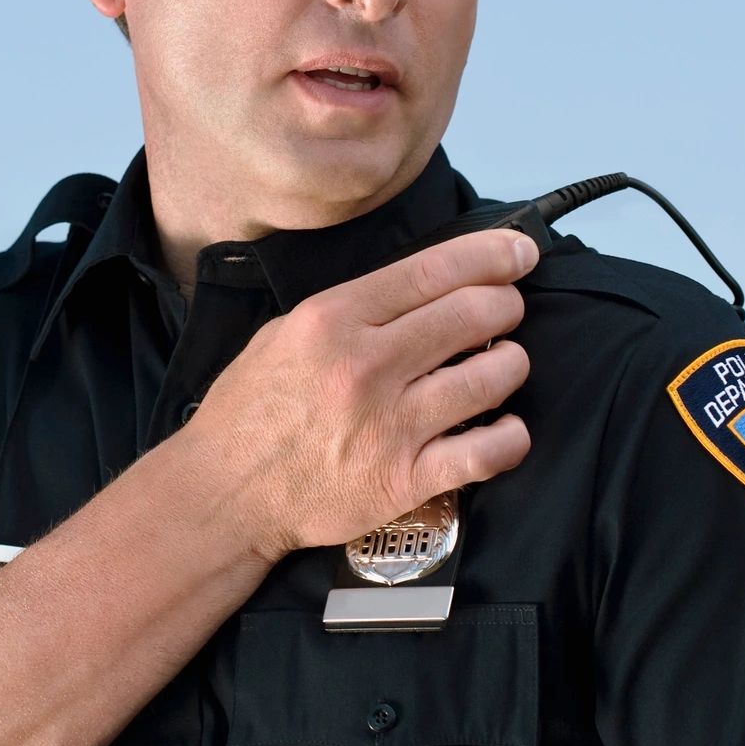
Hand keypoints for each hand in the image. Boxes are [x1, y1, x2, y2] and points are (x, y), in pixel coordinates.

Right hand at [185, 228, 537, 562]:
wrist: (225, 493)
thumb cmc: (250, 412)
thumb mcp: (281, 333)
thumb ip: (347, 309)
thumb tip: (418, 288)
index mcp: (333, 319)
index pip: (433, 270)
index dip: (491, 255)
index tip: (520, 252)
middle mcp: (366, 365)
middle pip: (472, 314)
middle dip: (506, 306)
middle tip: (506, 312)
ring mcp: (390, 424)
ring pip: (492, 378)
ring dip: (511, 365)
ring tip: (501, 366)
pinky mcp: (405, 479)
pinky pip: (488, 452)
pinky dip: (511, 436)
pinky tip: (506, 428)